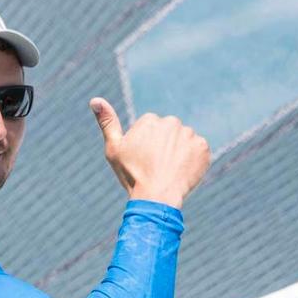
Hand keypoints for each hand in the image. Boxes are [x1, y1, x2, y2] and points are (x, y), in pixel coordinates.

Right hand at [90, 98, 210, 208]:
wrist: (157, 197)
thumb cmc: (132, 175)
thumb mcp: (114, 149)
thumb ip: (107, 123)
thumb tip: (95, 99)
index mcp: (150, 120)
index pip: (152, 130)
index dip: (147, 147)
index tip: (143, 161)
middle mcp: (171, 122)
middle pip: (169, 134)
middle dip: (165, 147)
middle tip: (157, 167)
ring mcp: (189, 134)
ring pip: (184, 142)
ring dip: (179, 153)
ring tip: (170, 171)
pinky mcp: (203, 147)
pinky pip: (198, 151)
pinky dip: (193, 161)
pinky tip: (182, 172)